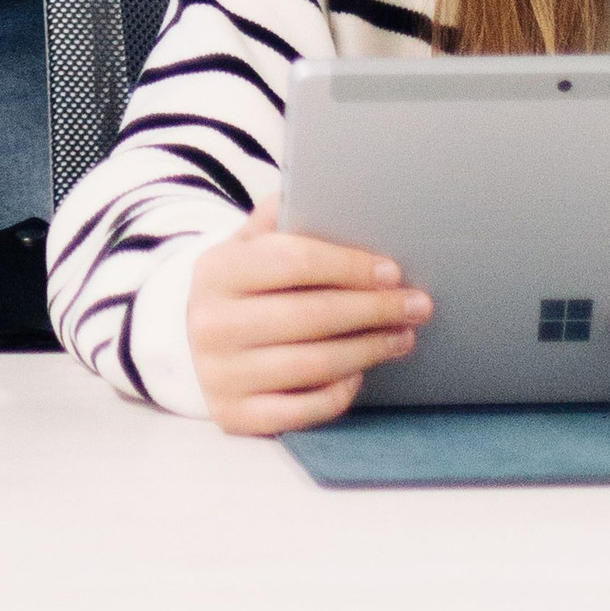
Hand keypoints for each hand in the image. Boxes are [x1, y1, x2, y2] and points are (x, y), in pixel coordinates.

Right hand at [186, 195, 432, 435]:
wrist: (192, 342)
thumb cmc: (240, 287)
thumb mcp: (246, 245)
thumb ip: (281, 219)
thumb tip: (333, 195)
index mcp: (215, 269)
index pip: (292, 261)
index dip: (349, 266)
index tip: (392, 271)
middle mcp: (211, 323)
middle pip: (311, 315)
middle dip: (373, 310)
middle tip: (417, 306)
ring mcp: (221, 374)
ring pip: (314, 364)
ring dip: (369, 350)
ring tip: (403, 337)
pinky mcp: (235, 415)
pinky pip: (304, 410)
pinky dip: (340, 392)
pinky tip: (361, 373)